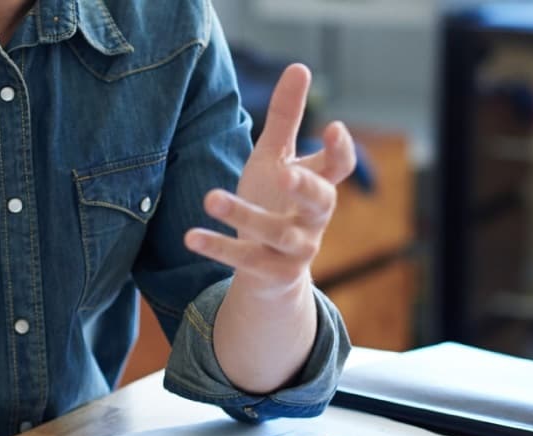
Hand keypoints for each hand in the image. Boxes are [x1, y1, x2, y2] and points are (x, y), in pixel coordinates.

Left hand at [186, 64, 357, 293]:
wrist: (270, 270)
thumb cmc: (275, 201)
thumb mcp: (276, 158)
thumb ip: (286, 117)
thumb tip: (299, 66)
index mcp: (319, 186)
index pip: (339, 168)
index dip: (341, 150)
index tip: (334, 129)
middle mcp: (314, 219)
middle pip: (320, 202)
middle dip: (305, 187)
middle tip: (284, 173)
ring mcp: (297, 249)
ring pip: (276, 233)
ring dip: (243, 216)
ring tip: (210, 197)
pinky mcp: (272, 273)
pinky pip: (247, 261)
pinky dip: (219, 248)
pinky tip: (191, 236)